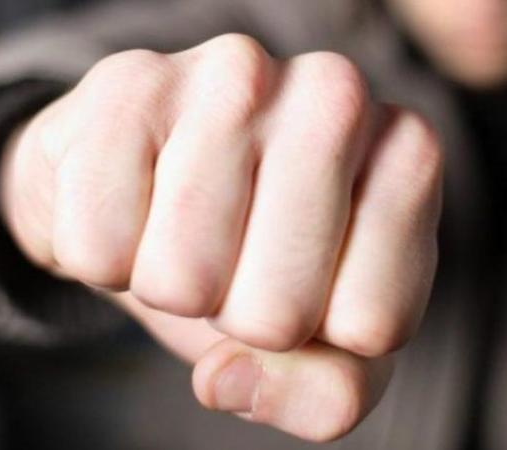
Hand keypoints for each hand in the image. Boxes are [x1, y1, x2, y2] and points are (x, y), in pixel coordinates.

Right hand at [0, 34, 442, 441]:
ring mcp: (235, 76)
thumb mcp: (327, 341)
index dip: (320, 335)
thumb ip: (329, 394)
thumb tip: (227, 379)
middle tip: (236, 261)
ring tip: (184, 229)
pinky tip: (134, 201)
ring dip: (170, 286)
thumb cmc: (259, 256)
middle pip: (278, 313)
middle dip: (240, 316)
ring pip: (182, 280)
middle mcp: (338, 95)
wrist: (163, 176)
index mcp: (408, 157)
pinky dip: (104, 256)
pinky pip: (98, 248)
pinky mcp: (132, 83)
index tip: (308, 286)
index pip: (371, 326)